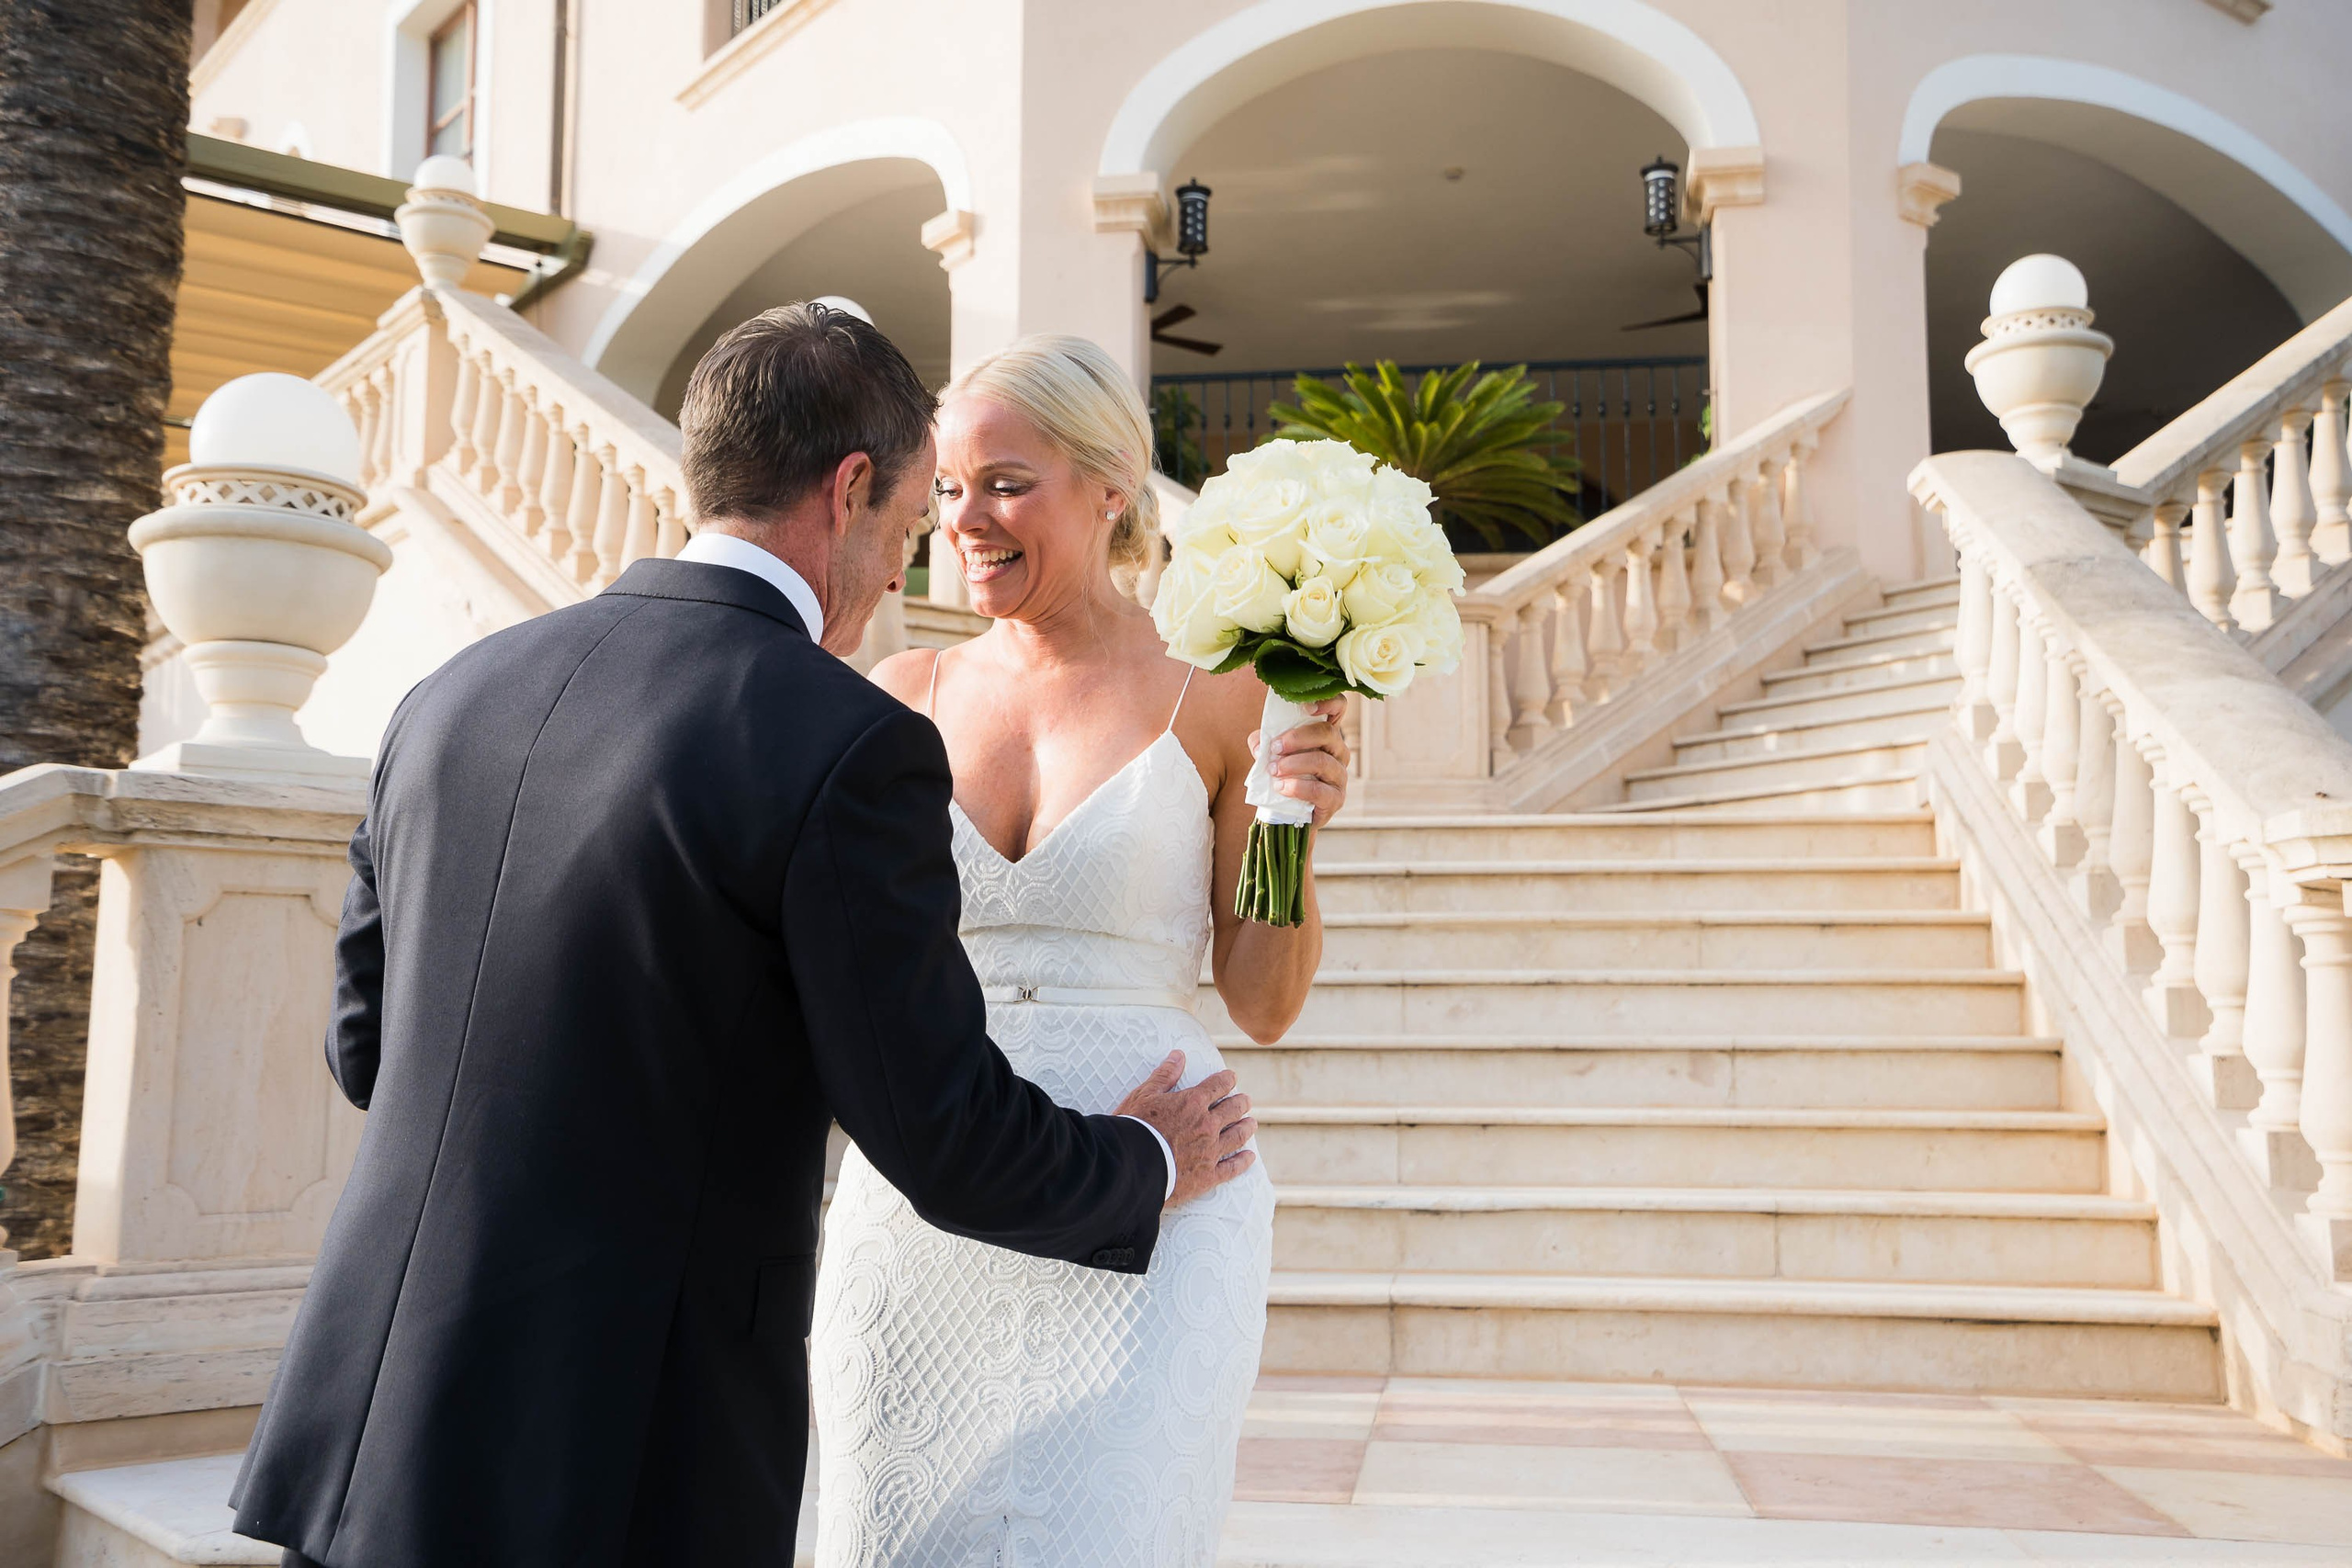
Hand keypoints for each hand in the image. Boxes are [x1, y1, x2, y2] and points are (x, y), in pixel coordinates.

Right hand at [1114, 1050, 1256, 1208]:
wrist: (1131, 1166)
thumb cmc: (1134, 1127)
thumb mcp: (1144, 1095)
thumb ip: (1164, 1075)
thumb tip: (1178, 1055)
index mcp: (1192, 1103)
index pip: (1217, 1086)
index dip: (1226, 1079)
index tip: (1232, 1077)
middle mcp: (1207, 1125)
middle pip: (1232, 1110)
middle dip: (1241, 1103)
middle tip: (1246, 1101)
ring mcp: (1210, 1151)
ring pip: (1237, 1136)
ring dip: (1246, 1127)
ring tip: (1252, 1123)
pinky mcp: (1208, 1176)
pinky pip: (1231, 1167)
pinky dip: (1242, 1161)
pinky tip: (1249, 1157)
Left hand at [1250, 697, 1350, 827]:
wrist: (1287, 813)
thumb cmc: (1283, 776)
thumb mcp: (1270, 754)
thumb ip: (1263, 743)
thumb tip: (1259, 743)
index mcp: (1325, 734)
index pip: (1338, 708)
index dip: (1328, 701)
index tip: (1305, 707)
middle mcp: (1338, 751)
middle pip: (1327, 733)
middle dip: (1297, 737)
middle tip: (1275, 748)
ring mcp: (1339, 775)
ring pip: (1322, 761)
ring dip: (1293, 764)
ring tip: (1273, 771)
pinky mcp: (1335, 799)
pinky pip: (1319, 790)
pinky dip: (1296, 787)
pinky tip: (1281, 787)